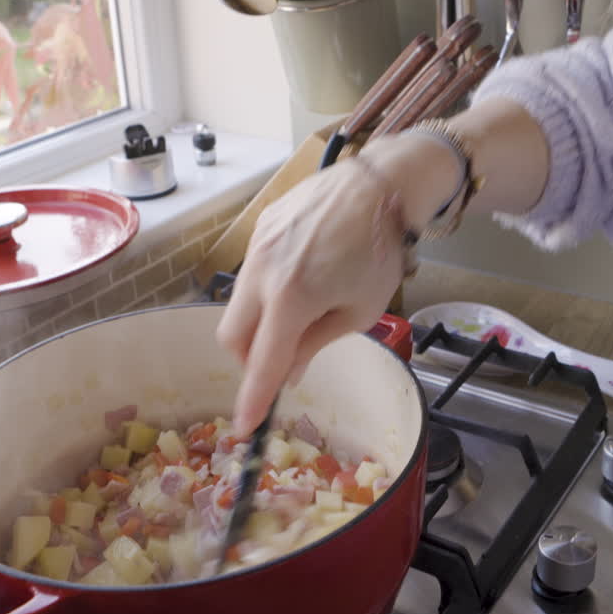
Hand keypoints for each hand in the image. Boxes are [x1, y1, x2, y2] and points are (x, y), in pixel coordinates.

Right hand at [216, 157, 413, 436]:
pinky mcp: (260, 228)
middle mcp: (263, 272)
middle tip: (281, 360)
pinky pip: (250, 273)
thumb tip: (288, 371)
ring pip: (237, 304)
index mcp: (292, 298)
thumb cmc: (380, 252)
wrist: (380, 185)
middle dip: (250, 359)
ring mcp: (256, 246)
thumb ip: (316, 343)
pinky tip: (300, 278)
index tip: (242, 428)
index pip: (262, 362)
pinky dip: (265, 291)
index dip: (252, 399)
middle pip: (232, 337)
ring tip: (297, 315)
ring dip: (258, 324)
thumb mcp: (359, 311)